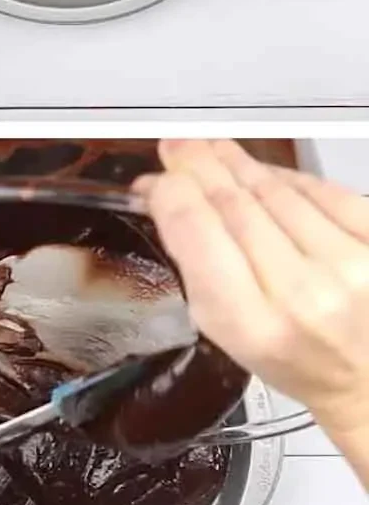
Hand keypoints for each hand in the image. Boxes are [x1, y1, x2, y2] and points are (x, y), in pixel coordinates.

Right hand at [134, 140, 368, 454]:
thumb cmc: (293, 358)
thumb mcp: (226, 331)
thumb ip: (195, 263)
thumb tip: (162, 193)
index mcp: (252, 324)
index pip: (198, 232)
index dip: (171, 193)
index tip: (154, 177)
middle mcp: (304, 292)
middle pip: (235, 204)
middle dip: (198, 167)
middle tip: (177, 146)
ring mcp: (351, 263)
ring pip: (275, 190)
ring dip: (237, 164)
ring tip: (212, 150)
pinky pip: (319, 190)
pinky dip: (285, 177)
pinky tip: (263, 173)